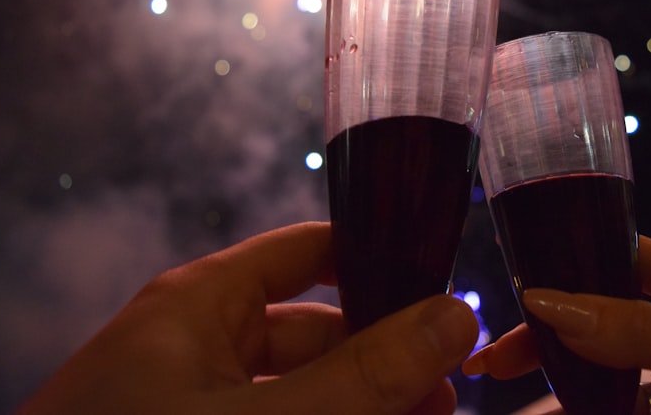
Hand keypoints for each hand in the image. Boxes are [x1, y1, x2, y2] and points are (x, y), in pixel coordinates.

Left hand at [19, 222, 478, 414]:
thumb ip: (366, 375)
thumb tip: (456, 317)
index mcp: (201, 303)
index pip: (308, 252)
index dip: (378, 259)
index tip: (445, 286)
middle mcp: (198, 347)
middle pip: (317, 330)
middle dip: (385, 355)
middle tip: (450, 388)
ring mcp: (193, 404)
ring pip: (304, 389)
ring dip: (367, 401)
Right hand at [463, 236, 650, 414]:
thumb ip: (646, 329)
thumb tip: (552, 301)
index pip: (626, 262)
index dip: (571, 267)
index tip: (517, 289)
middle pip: (604, 328)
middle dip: (550, 339)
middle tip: (496, 363)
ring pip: (607, 385)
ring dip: (563, 392)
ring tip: (514, 398)